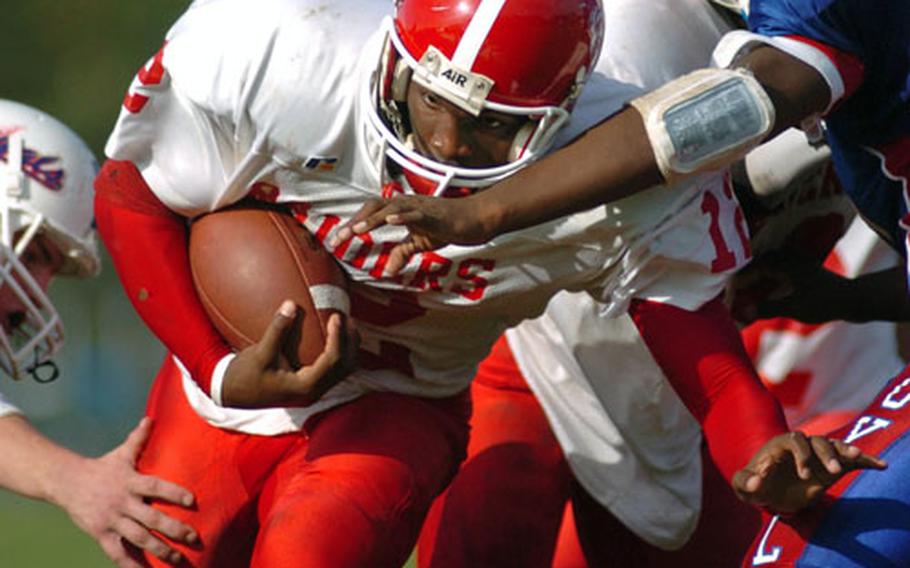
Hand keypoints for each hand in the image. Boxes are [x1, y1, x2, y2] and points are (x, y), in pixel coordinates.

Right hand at [56, 418, 196, 566]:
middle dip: (174, 529)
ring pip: (138, 538)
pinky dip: (131, 565)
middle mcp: (122, 501)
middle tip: (194, 538)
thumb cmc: (102, 467)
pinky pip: (117, 553)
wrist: (66, 482)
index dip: (174, 492)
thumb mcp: (120, 453)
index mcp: (130, 480)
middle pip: (151, 517)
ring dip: (160, 550)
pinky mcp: (100, 534)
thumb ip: (139, 438)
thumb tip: (151, 418)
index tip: (192, 500)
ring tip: (179, 559)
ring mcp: (111, 519)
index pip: (156, 486)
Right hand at [221, 300, 358, 407]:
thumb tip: (291, 303)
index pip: (332, 361)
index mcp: (305, 386)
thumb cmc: (244, 376)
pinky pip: (331, 369)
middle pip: (345, 367)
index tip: (336, 316)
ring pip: (342, 370)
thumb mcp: (259, 352)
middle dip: (351, 342)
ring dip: (347, 348)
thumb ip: (277, 329)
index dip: (338, 337)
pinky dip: (336, 352)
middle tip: (347, 318)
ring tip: (345, 324)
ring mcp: (313, 391)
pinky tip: (329, 334)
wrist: (232, 394)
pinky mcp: (309, 386)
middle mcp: (314, 392)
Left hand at [331, 194, 488, 275]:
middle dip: (354, 222)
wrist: (475, 218)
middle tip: (337, 238)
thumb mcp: (420, 243)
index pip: (370, 214)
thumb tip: (387, 271)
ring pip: (391, 207)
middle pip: (373, 207)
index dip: (352, 225)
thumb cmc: (447, 226)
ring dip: (372, 218)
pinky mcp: (434, 213)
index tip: (335, 241)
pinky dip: (403, 215)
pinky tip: (391, 220)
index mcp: (399, 210)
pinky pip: (416, 212)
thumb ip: (402, 253)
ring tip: (356, 230)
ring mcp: (419, 207)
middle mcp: (405, 204)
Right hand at [727, 254, 847, 323]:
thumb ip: (765, 308)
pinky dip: (770, 281)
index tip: (728, 291)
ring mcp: (800, 266)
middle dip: (747, 276)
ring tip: (748, 290)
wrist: (856, 300)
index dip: (739, 280)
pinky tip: (769, 291)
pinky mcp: (807, 274)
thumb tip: (740, 312)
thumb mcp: (792, 307)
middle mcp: (791, 260)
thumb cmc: (824, 302)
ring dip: (759, 277)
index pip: (754, 267)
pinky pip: (781, 273)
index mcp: (784, 264)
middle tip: (735, 289)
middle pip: (761, 264)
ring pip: (772, 267)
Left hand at [732, 431, 886, 514]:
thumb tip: (756, 480)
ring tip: (857, 457)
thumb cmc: (756, 486)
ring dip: (845, 451)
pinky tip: (880, 465)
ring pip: (834, 446)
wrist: (772, 493)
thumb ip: (745, 482)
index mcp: (781, 445)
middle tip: (830, 471)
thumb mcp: (744, 487)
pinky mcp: (832, 466)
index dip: (801, 454)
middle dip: (824, 453)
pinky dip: (865, 460)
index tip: (803, 474)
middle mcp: (802, 446)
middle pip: (817, 441)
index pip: (794, 440)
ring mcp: (818, 455)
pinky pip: (850, 459)